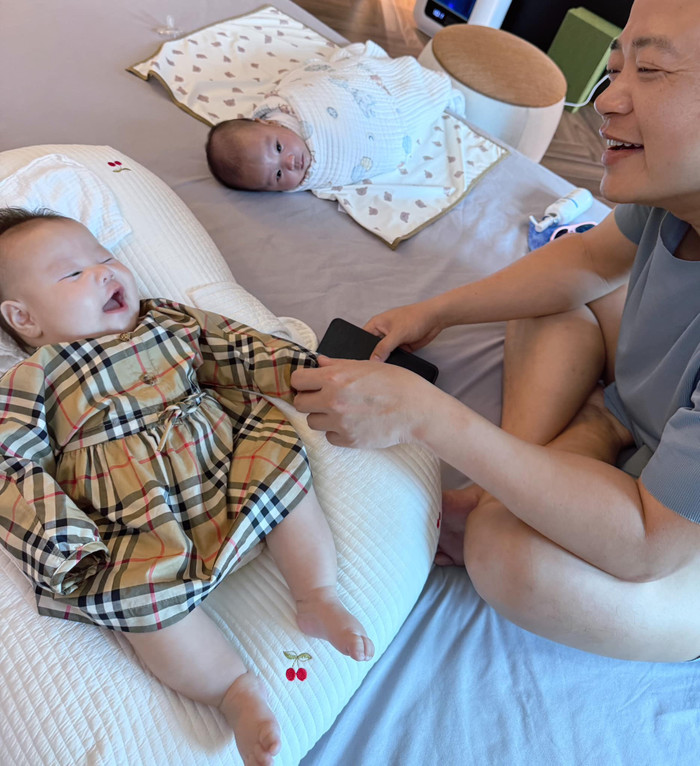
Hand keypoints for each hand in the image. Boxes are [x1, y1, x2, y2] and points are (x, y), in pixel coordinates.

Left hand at [292, 355, 430, 447]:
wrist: (417, 409)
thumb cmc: (396, 382)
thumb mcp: (366, 365)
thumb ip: (338, 365)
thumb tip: (319, 362)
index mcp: (334, 378)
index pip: (297, 380)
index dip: (302, 381)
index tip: (309, 383)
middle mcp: (332, 401)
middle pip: (299, 404)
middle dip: (309, 399)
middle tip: (323, 398)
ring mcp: (339, 423)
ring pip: (313, 422)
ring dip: (322, 416)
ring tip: (341, 410)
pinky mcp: (349, 440)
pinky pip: (330, 437)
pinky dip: (337, 431)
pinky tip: (352, 423)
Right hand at [363, 300, 442, 361]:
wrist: (435, 319)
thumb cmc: (415, 317)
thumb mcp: (396, 333)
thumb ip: (383, 347)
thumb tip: (373, 360)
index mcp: (376, 324)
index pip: (362, 339)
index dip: (360, 349)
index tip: (361, 361)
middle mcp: (382, 332)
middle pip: (372, 348)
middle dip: (374, 357)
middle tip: (372, 367)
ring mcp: (392, 340)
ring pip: (384, 354)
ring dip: (385, 360)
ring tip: (384, 367)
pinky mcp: (401, 347)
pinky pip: (394, 357)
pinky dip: (395, 362)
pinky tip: (394, 366)